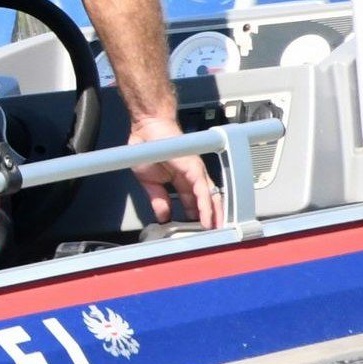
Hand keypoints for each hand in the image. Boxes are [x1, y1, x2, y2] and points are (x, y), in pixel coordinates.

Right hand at [123, 108, 226, 230]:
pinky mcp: (195, 169)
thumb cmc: (147, 148)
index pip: (194, 202)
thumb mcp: (150, 182)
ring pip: (210, 198)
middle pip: (208, 201)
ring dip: (214, 216)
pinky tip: (207, 219)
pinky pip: (203, 192)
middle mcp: (193, 176)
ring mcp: (196, 172)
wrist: (146, 128)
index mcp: (182, 180)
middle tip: (214, 235)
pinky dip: (206, 207)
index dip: (197, 217)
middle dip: (211, 219)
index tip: (198, 231)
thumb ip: (158, 199)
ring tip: (215, 232)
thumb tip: (163, 216)